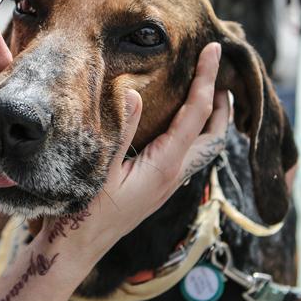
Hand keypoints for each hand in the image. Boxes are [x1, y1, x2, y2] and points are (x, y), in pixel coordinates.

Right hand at [53, 42, 228, 254]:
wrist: (77, 250)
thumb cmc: (84, 214)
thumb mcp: (99, 168)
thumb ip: (121, 131)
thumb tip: (135, 94)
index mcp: (165, 165)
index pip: (196, 113)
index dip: (207, 79)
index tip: (214, 50)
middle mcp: (174, 175)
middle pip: (214, 132)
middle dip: (223, 100)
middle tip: (223, 71)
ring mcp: (168, 185)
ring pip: (205, 147)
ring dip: (214, 120)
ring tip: (212, 95)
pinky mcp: (159, 189)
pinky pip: (190, 156)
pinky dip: (197, 134)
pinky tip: (183, 127)